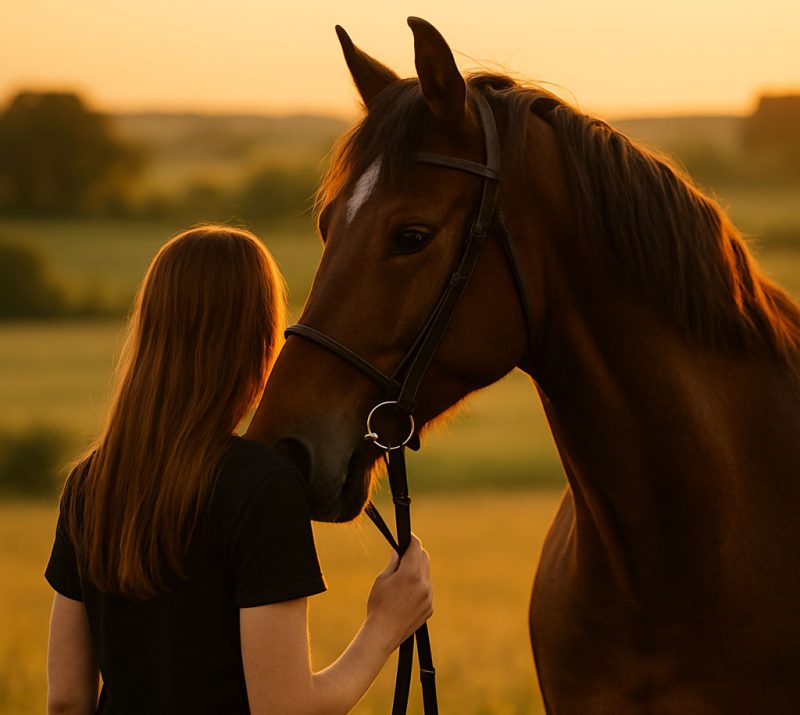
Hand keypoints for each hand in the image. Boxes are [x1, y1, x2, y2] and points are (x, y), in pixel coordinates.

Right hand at [366, 535, 432, 651]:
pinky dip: (419, 587)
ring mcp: (429, 596)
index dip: (411, 540)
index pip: (416, 548)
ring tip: (402, 579)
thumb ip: (393, 563)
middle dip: (415, 553)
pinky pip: (426, 590)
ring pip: (426, 574)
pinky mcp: (430, 608)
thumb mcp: (381, 580)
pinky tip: (406, 595)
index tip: (408, 538)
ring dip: (417, 571)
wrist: (383, 633)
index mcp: (410, 573)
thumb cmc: (378, 605)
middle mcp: (424, 583)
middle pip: (424, 558)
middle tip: (403, 556)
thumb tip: (398, 552)